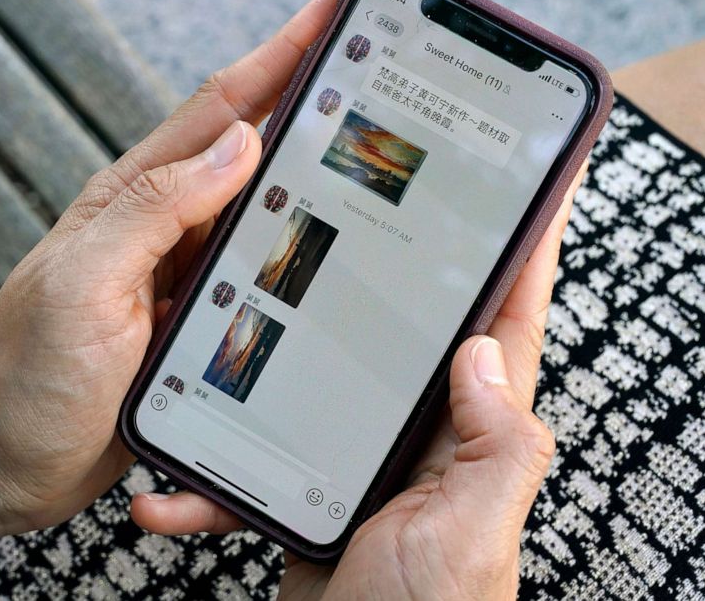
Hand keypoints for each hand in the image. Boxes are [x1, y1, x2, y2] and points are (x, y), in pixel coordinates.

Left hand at [0, 0, 349, 543]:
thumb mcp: (83, 286)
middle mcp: (168, 228)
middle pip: (256, 146)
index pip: (222, 109)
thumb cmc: (30, 379)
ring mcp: (188, 273)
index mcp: (135, 201)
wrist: (8, 461)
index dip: (282, 53)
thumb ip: (153, 211)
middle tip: (376, 61)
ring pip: (269, 206)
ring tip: (377, 137)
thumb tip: (238, 145)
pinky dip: (305, 243)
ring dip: (319, 168)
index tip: (336, 7)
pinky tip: (338, 240)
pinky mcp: (204, 321)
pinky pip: (266, 268)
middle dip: (315, 95)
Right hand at [133, 165, 586, 599]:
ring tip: (238, 302)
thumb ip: (493, 442)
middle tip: (358, 191)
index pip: (511, 313)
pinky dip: (218, 471)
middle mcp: (429, 430)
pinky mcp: (315, 487)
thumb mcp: (471, 532)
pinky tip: (172, 484)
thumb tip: (481, 348)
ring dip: (281, 348)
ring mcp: (369, 454)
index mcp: (477, 429)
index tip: (532, 172)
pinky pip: (264, 456)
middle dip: (394, 258)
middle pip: (414, 320)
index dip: (527, 240)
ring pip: (328, 373)